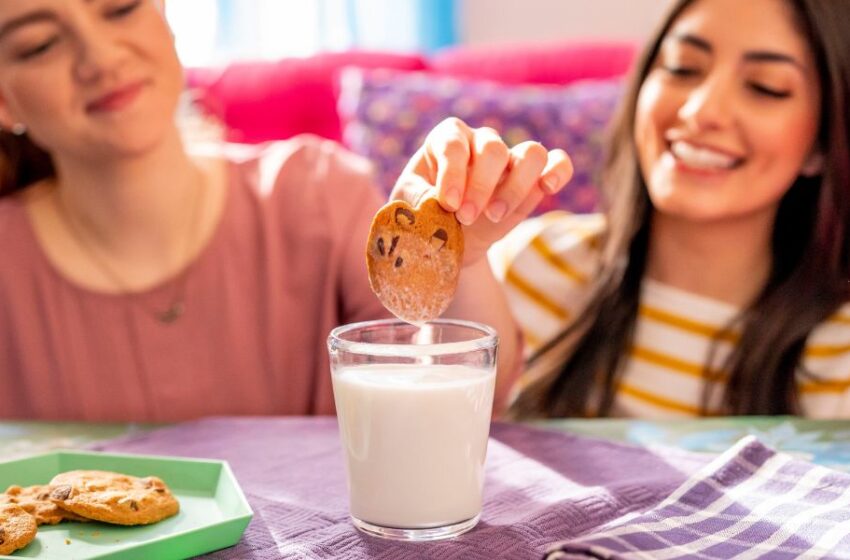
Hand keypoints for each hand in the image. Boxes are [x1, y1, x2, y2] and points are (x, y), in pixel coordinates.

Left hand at [392, 117, 572, 265]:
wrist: (446, 240)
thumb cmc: (422, 214)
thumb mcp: (407, 204)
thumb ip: (416, 196)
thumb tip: (435, 199)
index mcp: (446, 139)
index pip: (454, 144)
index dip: (452, 173)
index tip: (448, 204)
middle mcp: (480, 142)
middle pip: (493, 149)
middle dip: (480, 187)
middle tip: (465, 217)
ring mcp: (510, 158)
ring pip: (530, 153)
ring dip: (515, 187)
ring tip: (495, 215)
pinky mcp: (533, 179)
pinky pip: (557, 162)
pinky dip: (558, 171)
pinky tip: (547, 187)